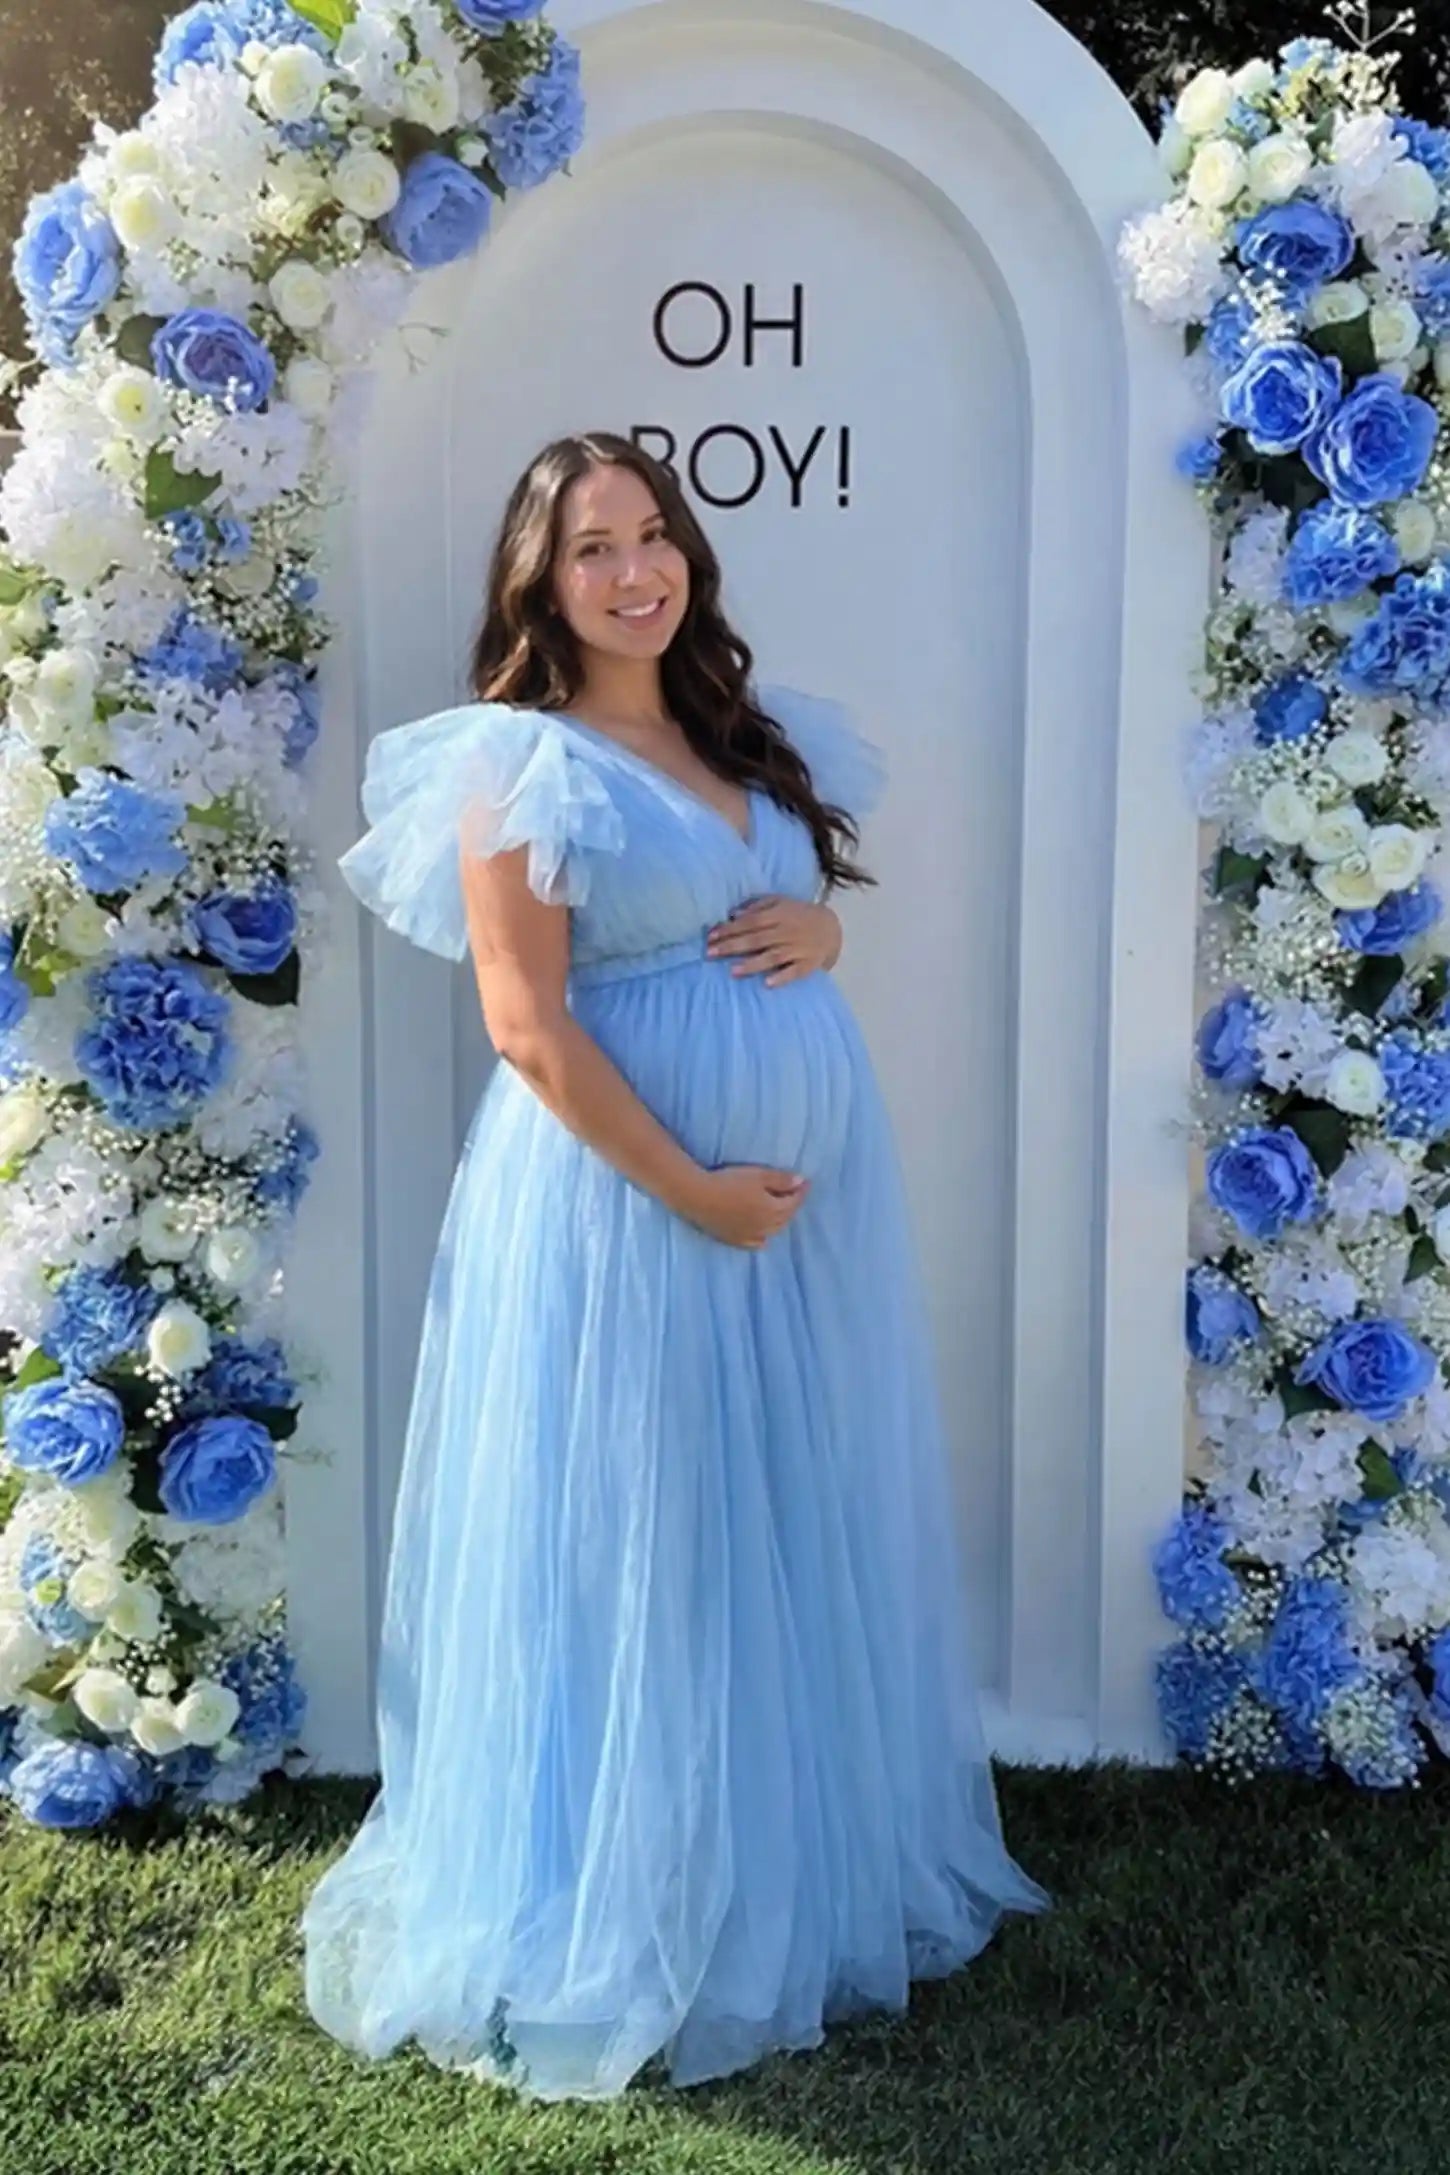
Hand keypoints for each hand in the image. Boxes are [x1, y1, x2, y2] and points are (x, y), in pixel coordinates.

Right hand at [677, 1164, 810, 1248]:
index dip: (801, 1192)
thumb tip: (801, 1182)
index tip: (806, 1182)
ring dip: (780, 1220)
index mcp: (772, 1210)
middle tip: (795, 1193)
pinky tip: (763, 1235)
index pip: (794, 1202)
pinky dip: (763, 1238)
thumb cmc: (729, 1181)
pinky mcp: (734, 1240)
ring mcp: (749, 1236)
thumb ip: (781, 1180)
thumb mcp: (758, 1175)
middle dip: (792, 1205)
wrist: (697, 1196)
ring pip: (773, 1231)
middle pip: (785, 1217)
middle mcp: (765, 1227)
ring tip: (781, 1210)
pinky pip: (755, 1243)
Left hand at [705, 896, 840, 985]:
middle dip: (732, 946)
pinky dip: (782, 977)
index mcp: (779, 915)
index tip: (710, 936)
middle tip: (710, 953)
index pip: (750, 921)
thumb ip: (757, 906)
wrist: (831, 928)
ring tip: (733, 971)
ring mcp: (798, 948)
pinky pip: (794, 971)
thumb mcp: (780, 902)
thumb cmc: (798, 915)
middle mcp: (787, 931)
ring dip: (752, 964)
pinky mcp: (807, 964)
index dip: (730, 929)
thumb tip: (734, 913)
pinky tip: (767, 983)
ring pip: (772, 956)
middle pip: (756, 939)